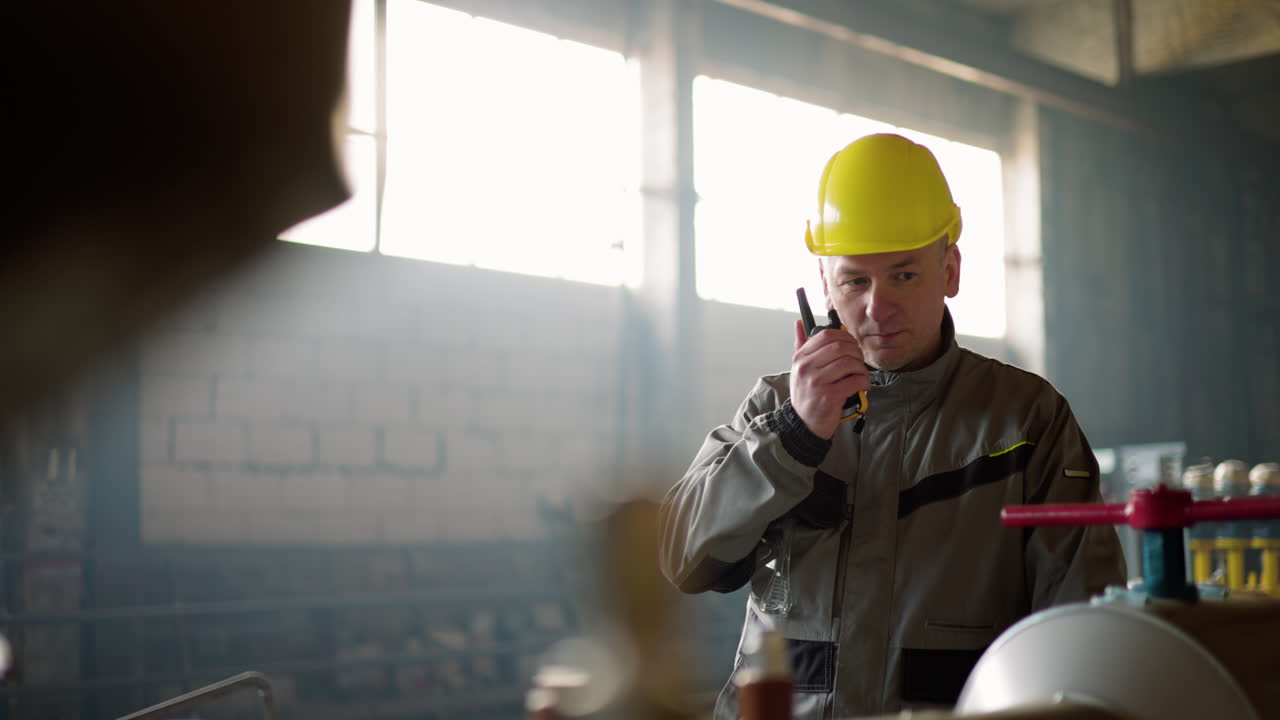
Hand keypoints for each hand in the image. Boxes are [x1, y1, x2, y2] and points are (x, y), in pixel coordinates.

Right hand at [789, 319, 869, 438]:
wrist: (803, 424)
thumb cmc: (806, 395)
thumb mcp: (798, 369)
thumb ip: (800, 345)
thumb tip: (799, 322)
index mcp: (800, 358)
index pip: (826, 335)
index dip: (844, 336)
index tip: (851, 345)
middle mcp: (806, 368)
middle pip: (840, 347)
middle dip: (856, 352)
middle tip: (858, 361)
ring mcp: (817, 382)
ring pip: (849, 363)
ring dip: (861, 368)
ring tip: (859, 374)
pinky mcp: (829, 397)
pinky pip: (855, 381)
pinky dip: (863, 381)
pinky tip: (861, 385)